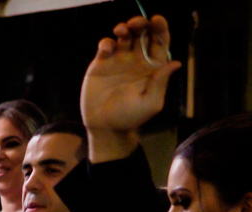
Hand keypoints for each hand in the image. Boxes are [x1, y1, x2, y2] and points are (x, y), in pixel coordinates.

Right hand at [81, 15, 179, 161]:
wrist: (106, 127)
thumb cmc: (131, 117)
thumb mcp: (151, 103)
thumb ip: (161, 83)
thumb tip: (174, 63)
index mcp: (152, 66)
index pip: (159, 42)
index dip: (160, 28)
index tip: (157, 20)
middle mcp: (136, 60)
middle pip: (141, 34)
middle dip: (141, 24)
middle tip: (137, 22)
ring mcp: (118, 61)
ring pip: (124, 36)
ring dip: (124, 28)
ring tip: (122, 30)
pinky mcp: (100, 65)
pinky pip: (105, 47)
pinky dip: (107, 42)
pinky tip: (108, 46)